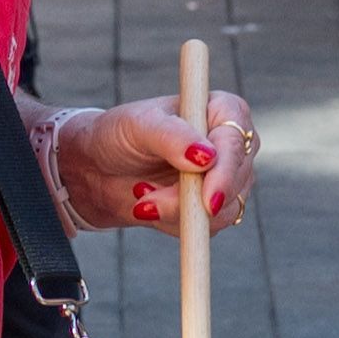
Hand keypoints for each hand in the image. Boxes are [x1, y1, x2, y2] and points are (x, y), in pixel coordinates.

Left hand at [54, 95, 257, 233]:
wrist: (102, 169)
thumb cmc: (120, 135)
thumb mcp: (138, 126)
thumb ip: (172, 137)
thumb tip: (207, 157)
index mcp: (222, 110)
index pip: (236, 142)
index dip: (226, 173)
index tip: (207, 200)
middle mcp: (232, 143)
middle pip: (236, 180)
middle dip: (190, 199)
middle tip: (145, 200)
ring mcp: (229, 176)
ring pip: (225, 210)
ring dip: (178, 213)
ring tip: (142, 195)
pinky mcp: (217, 206)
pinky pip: (210, 227)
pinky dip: (177, 223)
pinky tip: (151, 206)